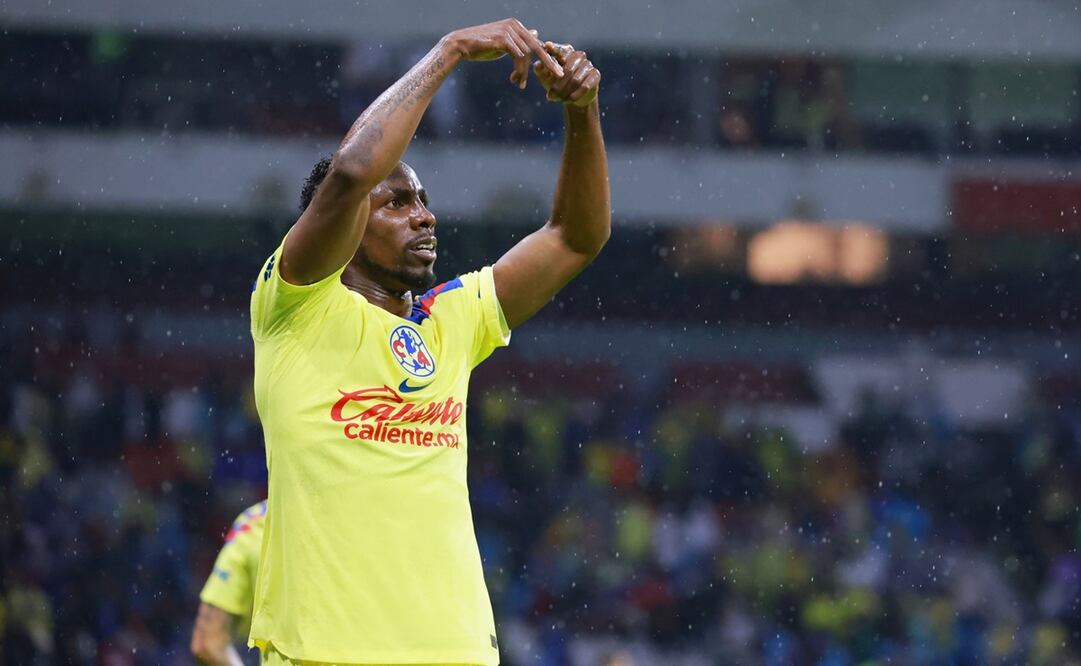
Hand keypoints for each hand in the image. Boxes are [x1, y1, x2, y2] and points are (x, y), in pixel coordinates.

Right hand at [444, 19, 563, 89]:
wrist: (461, 45)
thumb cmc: (481, 46)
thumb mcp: (504, 43)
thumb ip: (520, 40)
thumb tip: (536, 33)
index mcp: (516, 26)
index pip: (536, 42)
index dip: (546, 57)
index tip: (556, 69)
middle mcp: (514, 25)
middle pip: (537, 46)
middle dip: (549, 62)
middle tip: (559, 75)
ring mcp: (508, 31)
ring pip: (526, 55)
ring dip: (525, 72)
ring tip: (520, 84)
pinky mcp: (503, 39)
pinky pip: (518, 57)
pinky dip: (519, 70)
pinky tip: (516, 80)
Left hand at [532, 42, 600, 106]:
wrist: (573, 97)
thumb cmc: (557, 84)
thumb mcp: (546, 78)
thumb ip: (541, 71)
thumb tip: (538, 65)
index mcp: (565, 52)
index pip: (559, 49)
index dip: (554, 48)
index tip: (547, 46)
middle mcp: (578, 55)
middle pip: (568, 69)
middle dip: (558, 86)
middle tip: (550, 96)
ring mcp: (588, 64)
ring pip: (576, 79)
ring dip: (566, 92)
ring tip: (559, 99)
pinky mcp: (596, 74)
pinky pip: (585, 86)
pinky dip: (576, 94)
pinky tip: (570, 100)